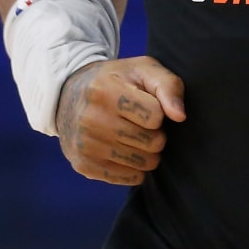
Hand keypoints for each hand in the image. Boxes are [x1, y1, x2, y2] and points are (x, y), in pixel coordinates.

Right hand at [55, 56, 185, 184]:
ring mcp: (85, 145)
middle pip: (152, 142)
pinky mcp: (84, 166)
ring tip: (135, 137)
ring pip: (143, 163)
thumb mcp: (142, 70)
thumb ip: (168, 85)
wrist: (68, 95)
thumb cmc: (115, 81)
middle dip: (156, 134)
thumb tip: (180, 116)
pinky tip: (125, 151)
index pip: (156, 115)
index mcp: (104, 90)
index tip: (147, 105)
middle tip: (142, 124)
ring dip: (148, 153)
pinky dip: (135, 168)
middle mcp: (90, 119)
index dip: (158, 112)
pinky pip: (130, 178)